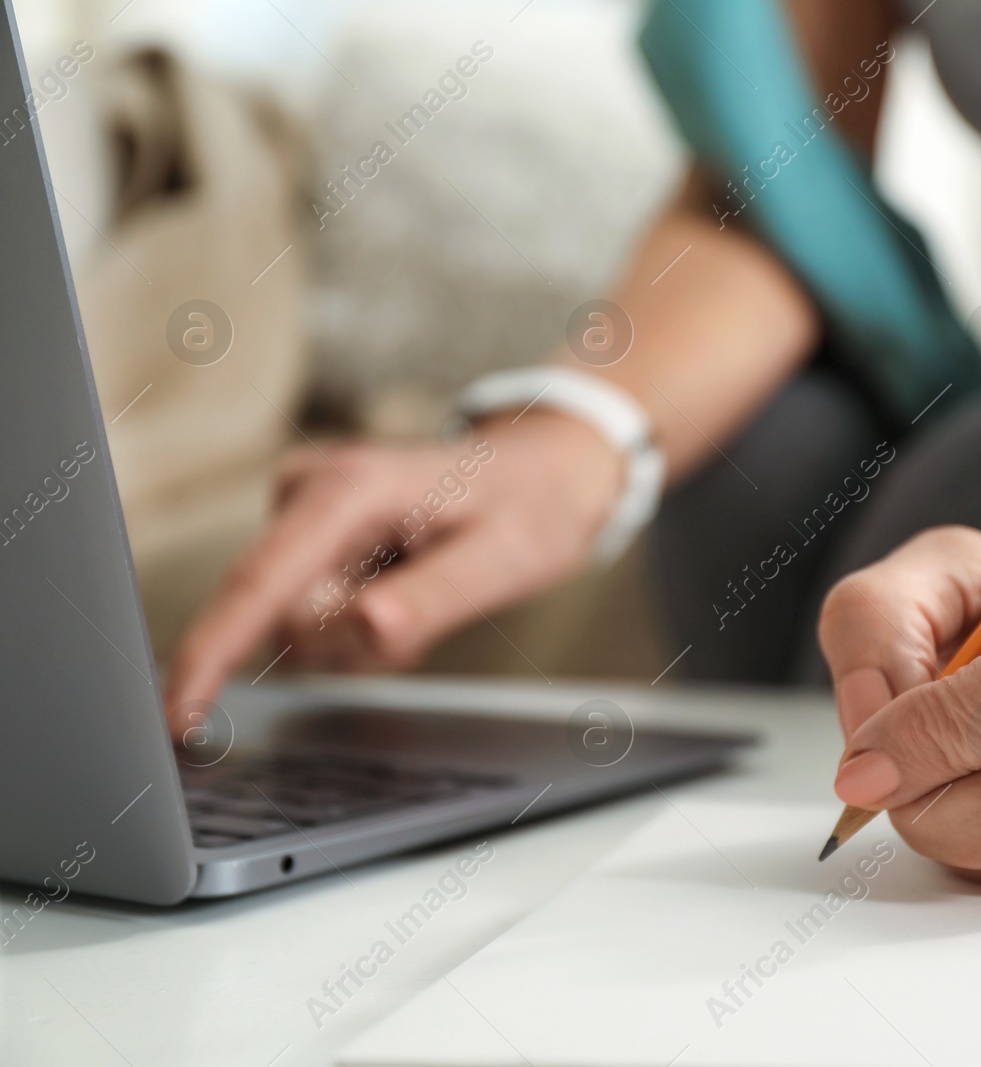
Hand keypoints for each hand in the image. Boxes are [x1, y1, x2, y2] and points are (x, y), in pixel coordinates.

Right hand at [162, 409, 622, 735]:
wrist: (544, 471)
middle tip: (426, 605)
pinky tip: (405, 584)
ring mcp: (302, 513)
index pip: (257, 587)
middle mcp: (308, 492)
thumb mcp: (501, 561)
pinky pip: (315, 614)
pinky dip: (363, 620)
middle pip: (284, 619)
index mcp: (347, 491)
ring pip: (300, 625)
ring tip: (423, 587)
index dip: (211, 656)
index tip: (178, 717)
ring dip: (363, 635)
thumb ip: (430, 600)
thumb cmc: (529, 508)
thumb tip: (363, 631)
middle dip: (351, 641)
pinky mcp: (307, 536)